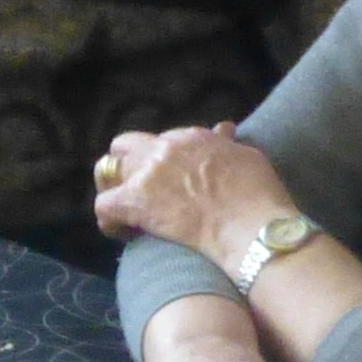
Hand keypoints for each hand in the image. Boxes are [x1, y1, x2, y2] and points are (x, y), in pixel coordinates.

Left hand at [94, 125, 290, 262]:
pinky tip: (122, 232)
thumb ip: (226, 143)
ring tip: (124, 211)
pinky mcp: (134, 201)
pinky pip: (103, 206)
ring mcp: (146, 173)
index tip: (168, 181)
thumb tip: (224, 130)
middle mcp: (163, 148)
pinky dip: (109, 220)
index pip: (160, 141)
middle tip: (136, 190)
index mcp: (189, 137)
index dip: (160, 161)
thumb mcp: (246, 156)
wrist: (251, 226)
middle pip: (125, 146)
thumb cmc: (258, 196)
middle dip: (126, 165)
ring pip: (106, 171)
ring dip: (113, 188)